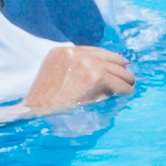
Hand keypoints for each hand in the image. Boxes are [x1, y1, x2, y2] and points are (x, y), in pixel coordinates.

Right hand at [21, 45, 135, 116]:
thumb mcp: (53, 76)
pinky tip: (127, 94)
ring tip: (128, 87)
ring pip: (118, 69)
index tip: (115, 71)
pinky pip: (120, 82)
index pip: (95, 52)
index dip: (107, 63)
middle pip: (110, 57)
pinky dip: (125, 90)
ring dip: (125, 80)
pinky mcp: (96, 76)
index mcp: (62, 51)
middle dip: (118, 69)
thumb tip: (100, 69)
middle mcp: (74, 53)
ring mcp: (86, 63)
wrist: (37, 114)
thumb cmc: (44, 104)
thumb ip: (72, 68)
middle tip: (126, 80)